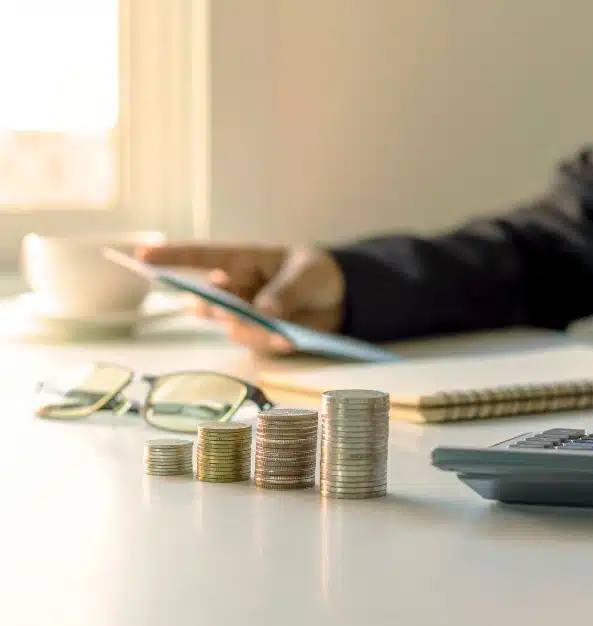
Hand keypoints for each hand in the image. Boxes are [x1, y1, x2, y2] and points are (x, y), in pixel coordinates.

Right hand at [136, 242, 344, 353]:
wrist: (341, 299)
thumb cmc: (316, 274)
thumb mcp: (307, 274)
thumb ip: (286, 292)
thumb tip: (264, 313)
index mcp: (243, 261)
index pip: (202, 258)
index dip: (172, 257)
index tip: (142, 256)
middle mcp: (236, 289)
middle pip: (213, 301)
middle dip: (216, 308)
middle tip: (230, 311)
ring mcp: (245, 315)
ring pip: (233, 327)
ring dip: (253, 330)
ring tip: (283, 331)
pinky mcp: (260, 337)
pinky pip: (256, 344)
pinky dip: (271, 343)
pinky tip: (291, 339)